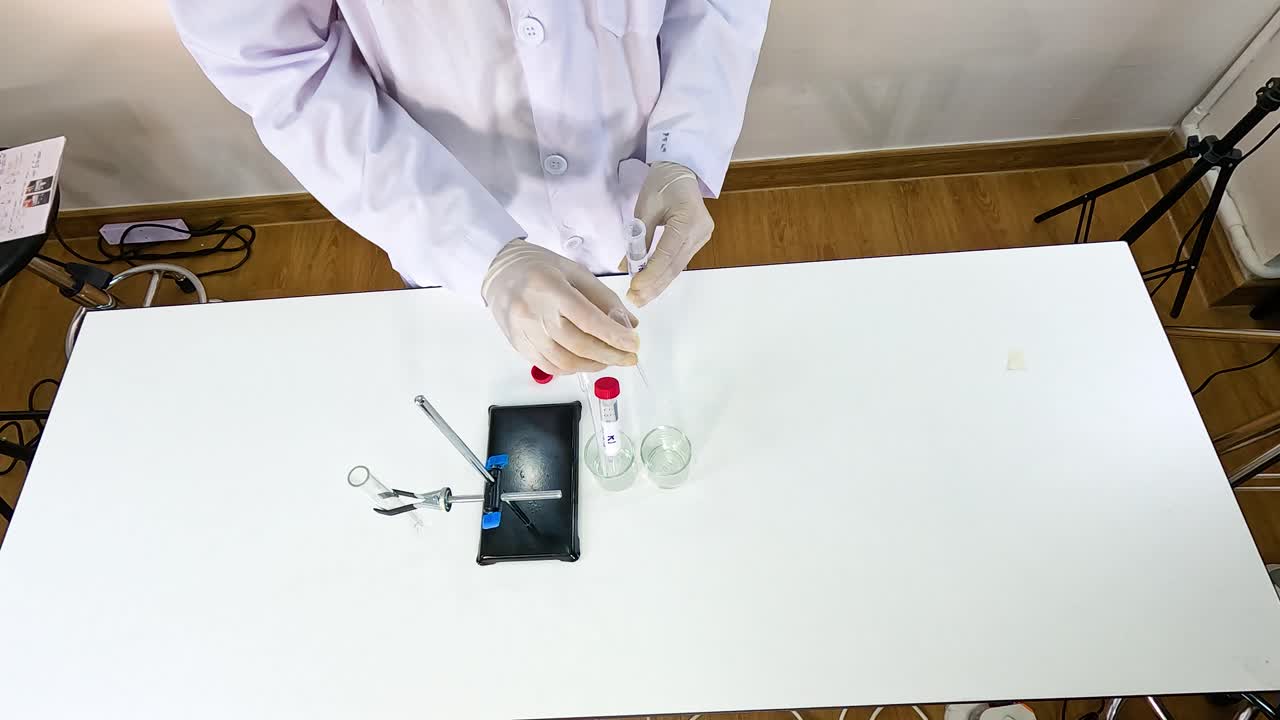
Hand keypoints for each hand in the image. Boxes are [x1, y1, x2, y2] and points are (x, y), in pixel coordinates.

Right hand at [482, 240, 638, 373]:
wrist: (499, 271)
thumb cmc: (539, 267)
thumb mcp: (575, 271)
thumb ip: (603, 298)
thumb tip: (629, 324)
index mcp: (551, 288)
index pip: (588, 319)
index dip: (614, 336)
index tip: (633, 344)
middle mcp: (534, 312)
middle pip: (578, 345)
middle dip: (610, 356)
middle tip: (629, 358)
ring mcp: (523, 332)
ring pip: (564, 362)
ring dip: (593, 365)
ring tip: (608, 360)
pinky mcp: (518, 345)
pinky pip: (549, 366)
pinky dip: (572, 369)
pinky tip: (585, 362)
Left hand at [628, 161, 713, 305]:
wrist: (681, 170)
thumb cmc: (661, 184)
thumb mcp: (645, 208)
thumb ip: (637, 239)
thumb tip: (625, 266)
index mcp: (687, 218)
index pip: (667, 253)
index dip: (651, 273)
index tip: (634, 288)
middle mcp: (699, 230)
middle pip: (674, 265)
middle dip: (654, 285)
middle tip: (636, 300)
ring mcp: (702, 237)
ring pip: (678, 266)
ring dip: (659, 283)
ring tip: (641, 297)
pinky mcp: (699, 240)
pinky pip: (680, 261)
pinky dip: (665, 273)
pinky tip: (653, 285)